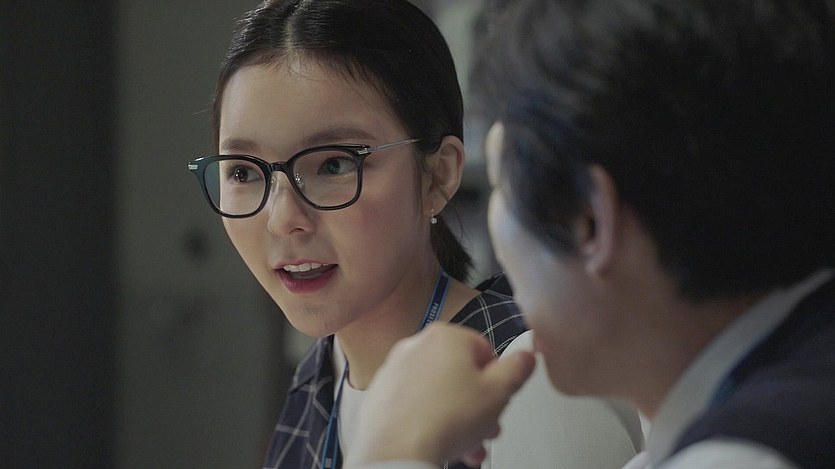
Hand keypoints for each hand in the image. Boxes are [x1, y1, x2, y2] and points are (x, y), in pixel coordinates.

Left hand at [345, 323, 535, 467]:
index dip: (497, 378)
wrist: (398, 449)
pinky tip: (440, 441)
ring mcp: (395, 370)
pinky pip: (414, 403)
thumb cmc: (444, 420)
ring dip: (457, 417)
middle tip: (485, 426)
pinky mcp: (382, 394)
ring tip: (466, 442)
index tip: (498, 397)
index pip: (484, 349)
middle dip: (477, 403)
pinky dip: (429, 419)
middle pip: (459, 373)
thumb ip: (517, 369)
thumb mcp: (499, 393)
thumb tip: (525, 357)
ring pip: (437, 391)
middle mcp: (416, 346)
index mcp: (446, 336)